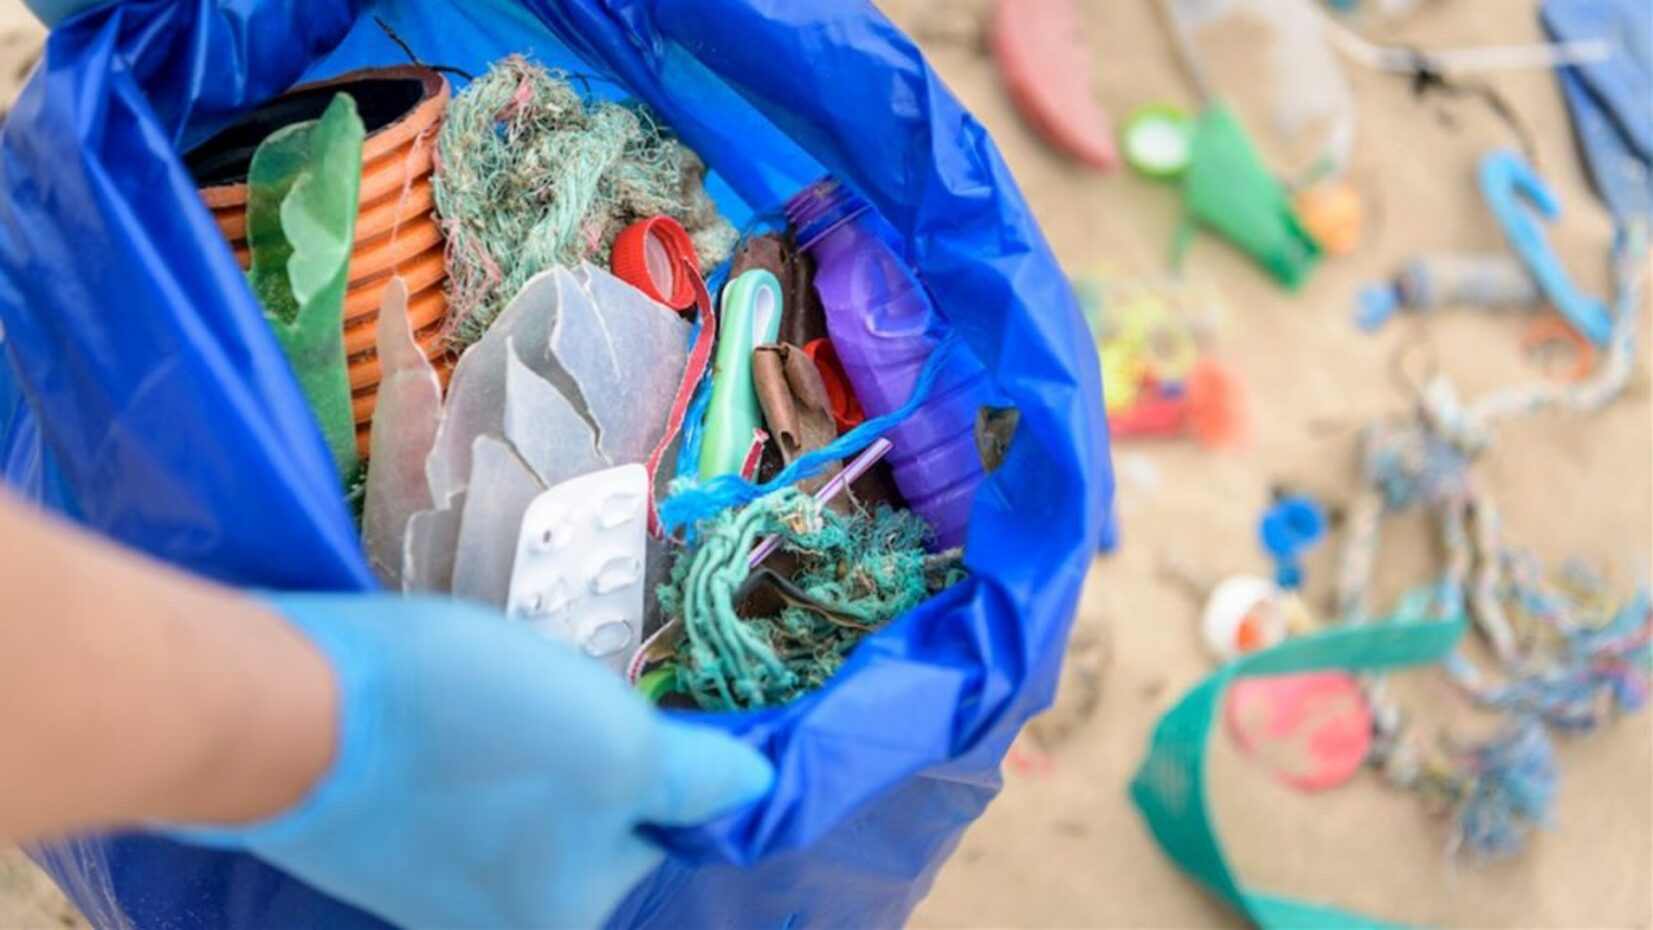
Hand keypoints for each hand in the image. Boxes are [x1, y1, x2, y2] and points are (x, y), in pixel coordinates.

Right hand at [173, 593, 772, 929]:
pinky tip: (450, 701)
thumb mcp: (620, 747)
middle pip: (593, 818)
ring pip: (528, 794)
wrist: (290, 708)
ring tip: (497, 690)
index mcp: (561, 921)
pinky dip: (470, 739)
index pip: (662, 836)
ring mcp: (430, 886)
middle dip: (594, 746)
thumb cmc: (474, 734)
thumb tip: (755, 791)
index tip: (642, 702)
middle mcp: (498, 923)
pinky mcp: (381, 839)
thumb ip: (698, 780)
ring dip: (531, 735)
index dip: (670, 760)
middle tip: (559, 690)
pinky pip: (463, 787)